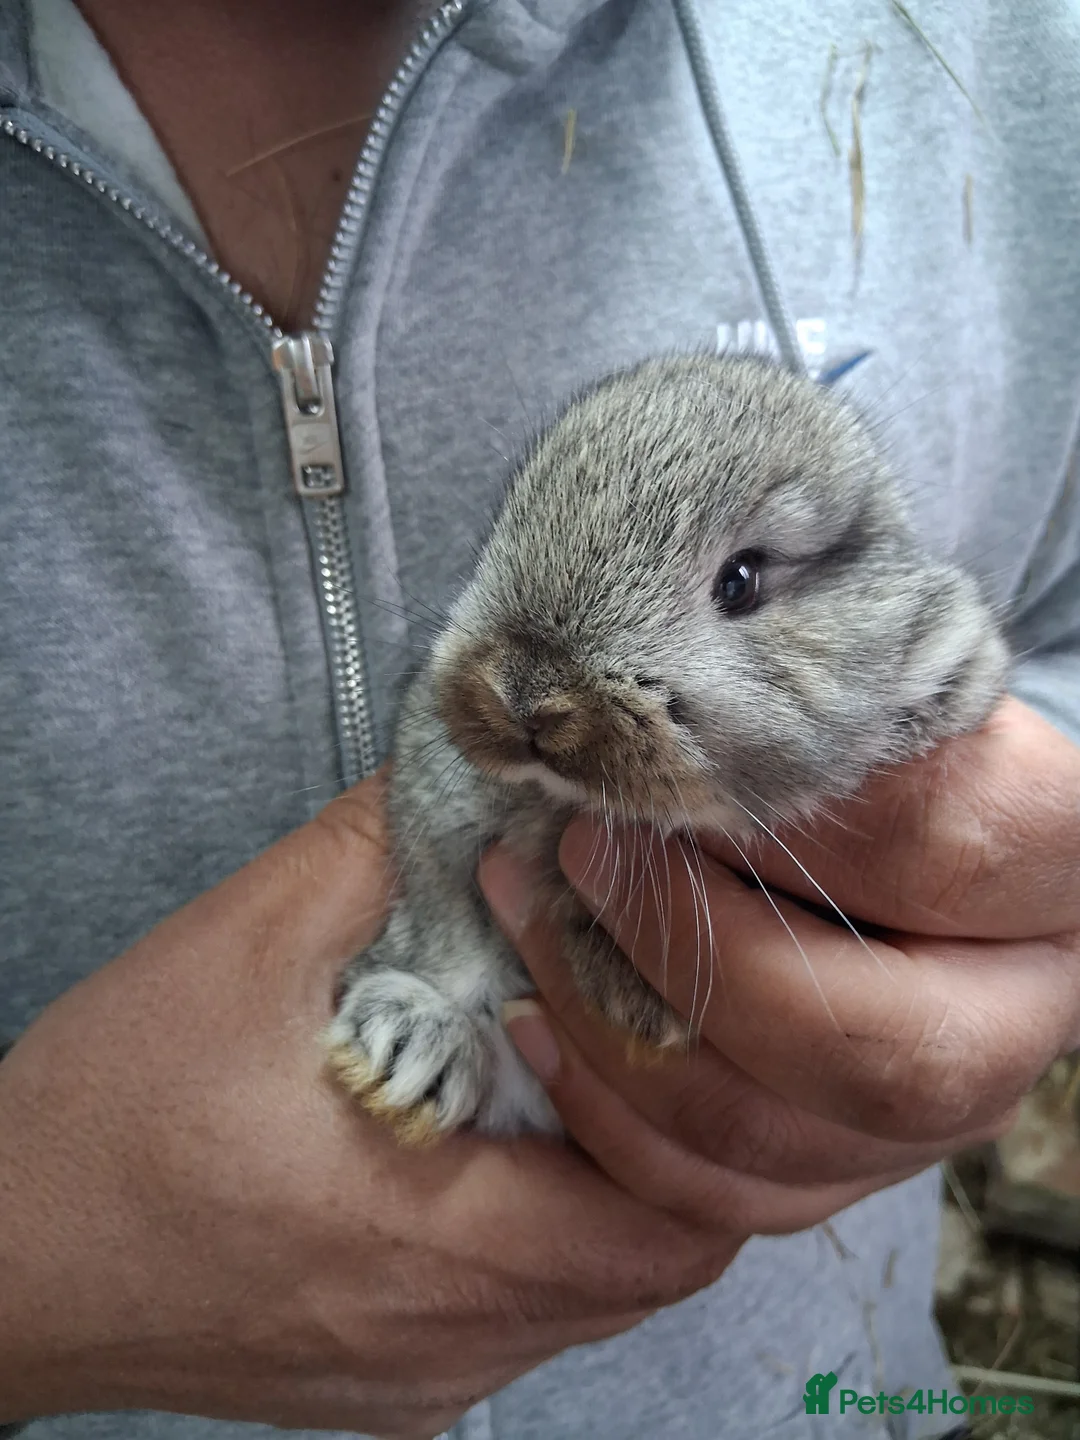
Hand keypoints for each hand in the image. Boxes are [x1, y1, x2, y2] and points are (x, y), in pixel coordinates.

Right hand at [0, 771, 737, 1436]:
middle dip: (671, 1149)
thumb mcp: (243, 945)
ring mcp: (415, 1380)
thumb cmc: (108, 1117)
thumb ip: (378, 848)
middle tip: (630, 1035)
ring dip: (610, 1197)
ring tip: (563, 1084)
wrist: (0, 1260)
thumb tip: (481, 778)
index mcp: (420, 1234)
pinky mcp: (381, 1393)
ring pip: (591, 1304)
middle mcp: (439, 1338)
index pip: (658, 1226)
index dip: (692, 1118)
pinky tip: (487, 1163)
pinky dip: (543, 1246)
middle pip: (647, 1269)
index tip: (658, 1019)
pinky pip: (519, 1327)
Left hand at [479, 698, 1079, 1232]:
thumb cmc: (864, 734)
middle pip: (869, 1051)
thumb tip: (647, 728)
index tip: (656, 767)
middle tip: (576, 853)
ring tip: (523, 916)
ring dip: (614, 1032)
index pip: (946, 848)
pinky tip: (535, 1021)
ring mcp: (939, 1114)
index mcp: (1053, 861)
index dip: (789, 820)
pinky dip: (605, 1119)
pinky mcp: (850, 1167)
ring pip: (774, 1143)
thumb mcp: (849, 679)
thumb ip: (795, 702)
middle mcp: (1021, 1016)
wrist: (890, 829)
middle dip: (690, 955)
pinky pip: (719, 1199)